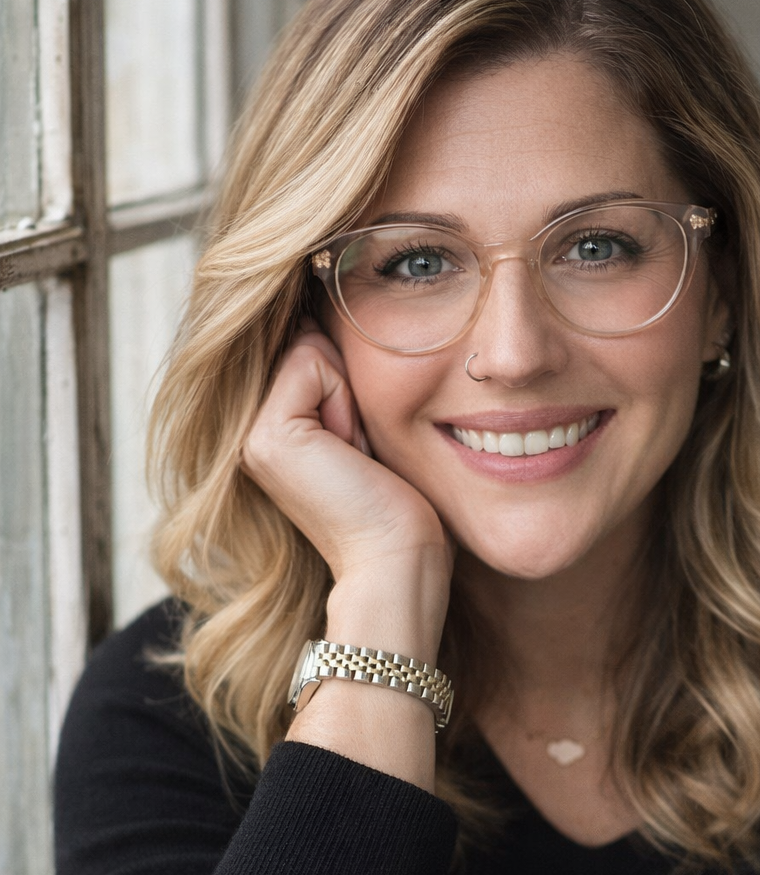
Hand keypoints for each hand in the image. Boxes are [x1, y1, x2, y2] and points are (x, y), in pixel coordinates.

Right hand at [241, 326, 449, 584]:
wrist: (397, 562)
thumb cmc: (398, 508)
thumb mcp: (363, 429)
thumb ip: (335, 380)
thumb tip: (321, 313)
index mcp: (269, 430)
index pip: (307, 348)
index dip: (349, 380)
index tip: (360, 444)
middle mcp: (247, 431)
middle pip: (305, 342)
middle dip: (349, 384)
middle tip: (359, 451)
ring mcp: (247, 433)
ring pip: (309, 347)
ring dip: (350, 394)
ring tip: (356, 453)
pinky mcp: (264, 435)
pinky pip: (312, 361)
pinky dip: (345, 399)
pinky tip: (350, 451)